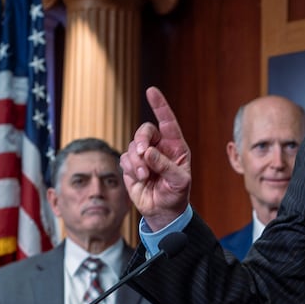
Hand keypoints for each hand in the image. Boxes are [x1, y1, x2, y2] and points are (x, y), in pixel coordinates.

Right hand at [119, 86, 192, 230]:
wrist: (163, 212)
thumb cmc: (177, 195)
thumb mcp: (179, 182)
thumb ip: (165, 166)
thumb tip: (148, 152)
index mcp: (175, 146)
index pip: (167, 121)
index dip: (159, 105)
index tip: (151, 91)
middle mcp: (159, 147)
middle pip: (144, 131)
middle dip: (141, 140)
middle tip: (143, 154)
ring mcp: (144, 155)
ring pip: (133, 146)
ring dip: (137, 162)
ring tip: (144, 176)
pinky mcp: (131, 165)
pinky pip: (125, 159)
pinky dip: (130, 168)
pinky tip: (139, 179)